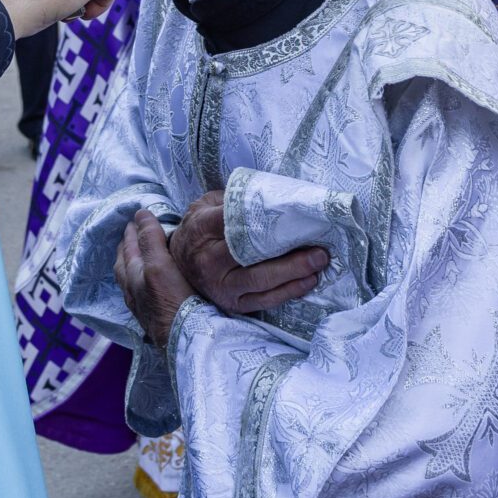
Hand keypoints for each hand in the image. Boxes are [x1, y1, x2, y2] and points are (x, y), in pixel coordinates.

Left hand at [115, 208, 197, 349]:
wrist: (187, 343)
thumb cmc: (174, 303)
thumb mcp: (160, 266)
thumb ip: (150, 241)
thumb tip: (140, 215)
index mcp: (135, 276)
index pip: (131, 246)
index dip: (135, 229)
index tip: (138, 217)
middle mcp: (134, 292)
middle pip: (125, 264)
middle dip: (128, 246)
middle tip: (132, 232)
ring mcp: (143, 308)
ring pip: (130, 280)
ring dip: (130, 264)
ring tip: (135, 255)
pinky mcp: (153, 320)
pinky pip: (138, 294)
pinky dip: (138, 282)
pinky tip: (145, 285)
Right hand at [168, 188, 326, 315]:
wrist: (177, 264)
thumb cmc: (200, 229)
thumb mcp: (206, 205)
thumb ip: (233, 199)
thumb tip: (271, 194)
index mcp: (202, 229)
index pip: (235, 222)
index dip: (264, 220)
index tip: (294, 216)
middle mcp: (210, 261)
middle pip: (253, 256)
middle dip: (289, 254)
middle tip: (319, 248)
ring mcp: (221, 286)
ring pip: (261, 282)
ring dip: (294, 274)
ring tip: (319, 263)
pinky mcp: (233, 304)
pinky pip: (264, 301)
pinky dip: (288, 292)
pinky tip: (308, 282)